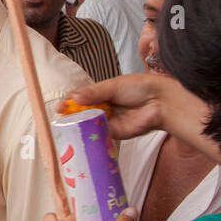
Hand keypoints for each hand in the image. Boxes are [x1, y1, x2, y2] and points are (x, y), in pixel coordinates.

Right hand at [63, 73, 184, 140]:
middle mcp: (102, 108)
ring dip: (78, 125)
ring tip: (69, 124)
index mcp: (101, 94)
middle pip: (81, 112)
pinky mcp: (114, 133)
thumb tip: (75, 97)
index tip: (60, 106)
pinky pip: (98, 134)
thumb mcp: (114, 85)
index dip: (69, 101)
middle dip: (70, 115)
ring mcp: (107, 121)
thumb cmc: (140, 88)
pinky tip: (82, 132)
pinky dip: (90, 134)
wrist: (160, 101)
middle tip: (62, 116)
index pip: (80, 98)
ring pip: (87, 124)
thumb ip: (94, 92)